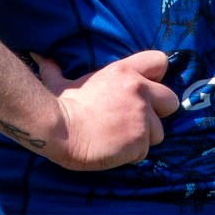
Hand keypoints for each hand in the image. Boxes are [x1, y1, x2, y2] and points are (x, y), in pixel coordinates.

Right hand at [30, 50, 179, 170]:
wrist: (59, 130)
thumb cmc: (60, 105)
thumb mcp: (61, 82)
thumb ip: (57, 71)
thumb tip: (43, 59)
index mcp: (125, 71)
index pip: (161, 61)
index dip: (156, 76)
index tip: (145, 88)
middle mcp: (140, 91)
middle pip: (171, 101)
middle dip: (159, 113)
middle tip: (137, 121)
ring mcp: (142, 117)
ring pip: (159, 132)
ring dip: (144, 138)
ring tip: (121, 140)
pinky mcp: (139, 141)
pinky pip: (144, 152)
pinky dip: (131, 155)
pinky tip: (114, 151)